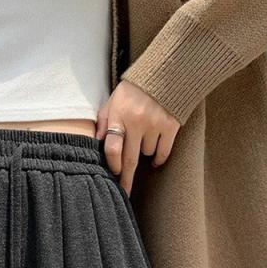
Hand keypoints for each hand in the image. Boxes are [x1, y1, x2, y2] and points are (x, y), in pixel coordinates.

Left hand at [95, 81, 180, 196]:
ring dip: (144, 152)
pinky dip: (159, 158)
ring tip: (144, 136)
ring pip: (146, 153)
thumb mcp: (113, 101)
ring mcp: (154, 124)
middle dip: (125, 180)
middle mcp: (136, 122)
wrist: (165, 72)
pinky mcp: (170, 125)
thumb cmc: (133, 91)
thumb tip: (96, 142)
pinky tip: (156, 158)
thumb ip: (103, 121)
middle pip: (129, 160)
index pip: (112, 148)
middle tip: (124, 195)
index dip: (112, 165)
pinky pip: (163, 152)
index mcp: (118, 115)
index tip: (113, 175)